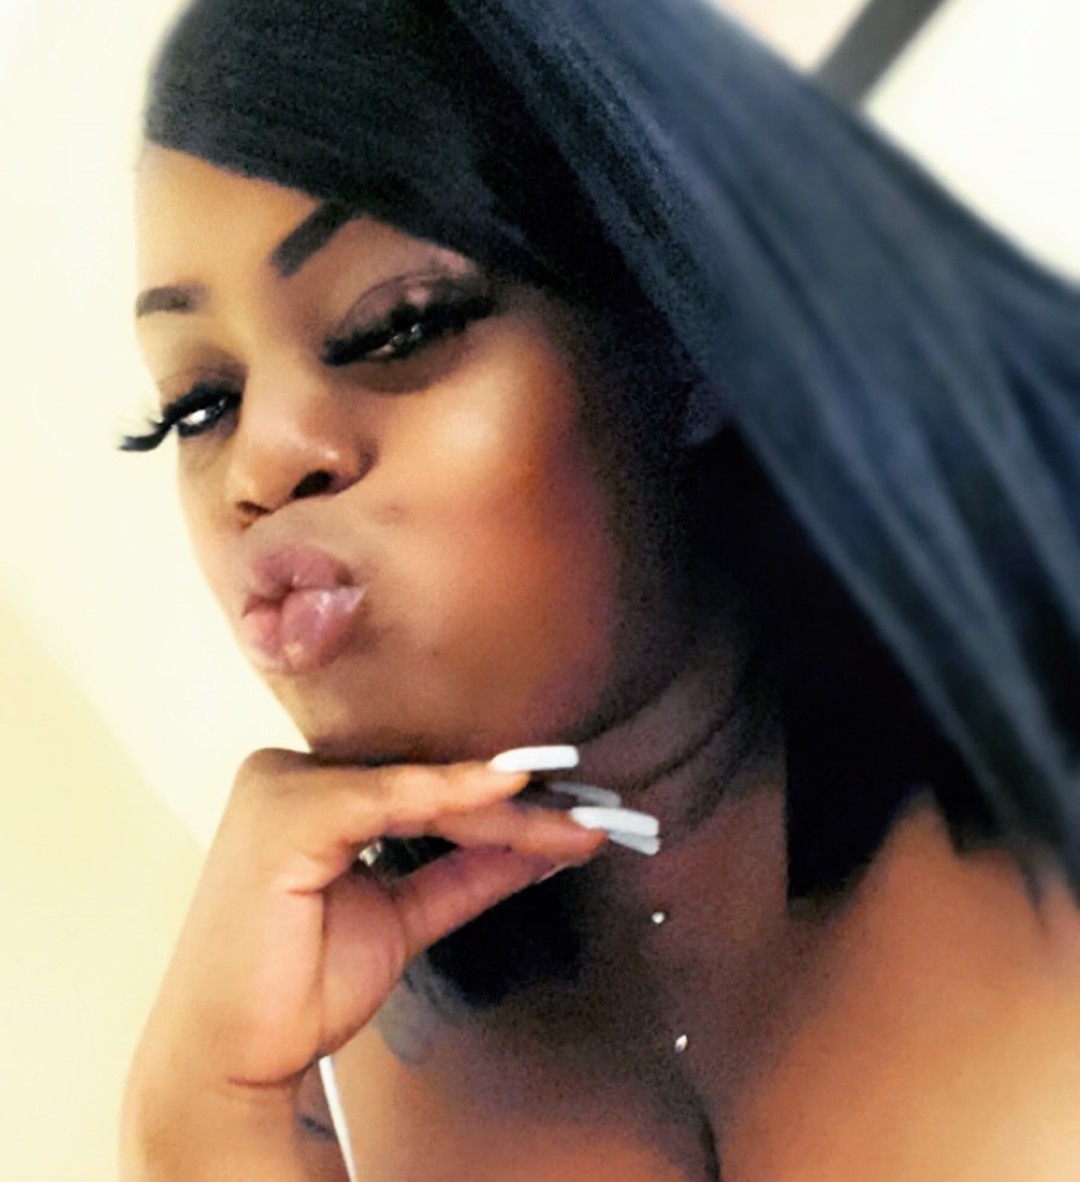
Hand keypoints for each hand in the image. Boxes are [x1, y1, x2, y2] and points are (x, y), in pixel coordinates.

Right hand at [122, 748, 604, 1176]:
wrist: (227, 1056)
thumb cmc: (297, 985)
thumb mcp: (403, 916)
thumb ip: (465, 874)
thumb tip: (538, 847)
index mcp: (308, 790)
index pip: (420, 788)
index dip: (500, 803)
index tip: (573, 816)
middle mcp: (287, 773)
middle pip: (423, 785)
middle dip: (513, 807)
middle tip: (591, 817)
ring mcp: (280, 786)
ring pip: (417, 788)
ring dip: (501, 810)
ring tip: (571, 823)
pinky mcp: (283, 811)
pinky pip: (387, 797)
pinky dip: (452, 796)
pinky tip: (508, 792)